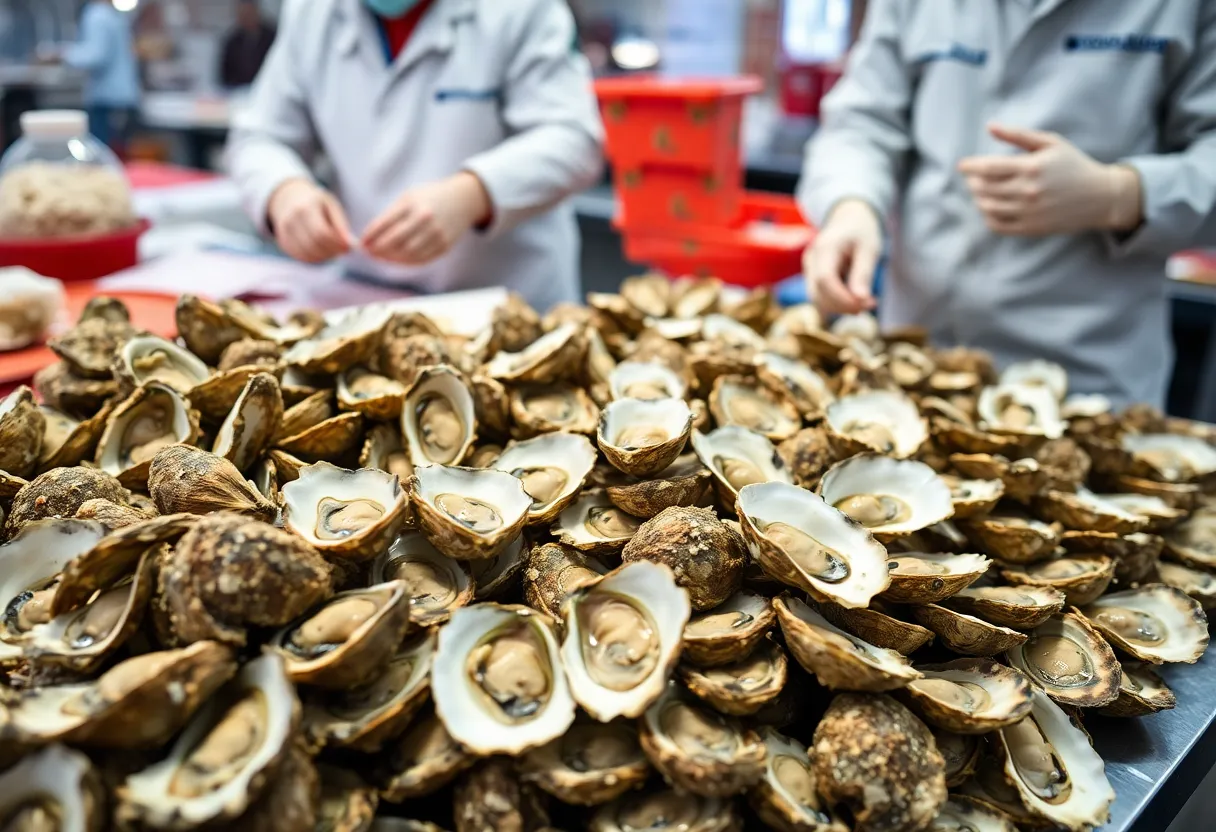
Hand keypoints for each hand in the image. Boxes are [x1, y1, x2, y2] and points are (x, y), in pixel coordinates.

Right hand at [267, 179, 353, 263]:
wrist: (289, 200)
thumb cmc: (316, 204)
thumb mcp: (330, 206)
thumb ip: (340, 225)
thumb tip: (350, 244)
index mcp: (306, 208)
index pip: (322, 233)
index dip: (337, 244)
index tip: (348, 247)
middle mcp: (292, 220)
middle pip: (314, 246)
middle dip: (332, 252)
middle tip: (342, 250)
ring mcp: (285, 233)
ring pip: (308, 255)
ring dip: (325, 257)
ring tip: (333, 250)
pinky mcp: (284, 243)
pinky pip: (302, 257)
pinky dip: (316, 258)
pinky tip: (323, 251)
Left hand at [361, 172, 491, 265]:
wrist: (463, 200)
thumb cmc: (430, 197)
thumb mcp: (409, 197)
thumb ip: (392, 215)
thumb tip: (371, 237)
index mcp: (412, 203)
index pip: (384, 223)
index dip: (370, 236)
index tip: (362, 243)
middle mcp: (425, 218)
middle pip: (394, 241)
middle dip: (378, 249)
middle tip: (369, 253)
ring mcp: (436, 233)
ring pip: (407, 253)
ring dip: (390, 258)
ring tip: (381, 257)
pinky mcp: (444, 246)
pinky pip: (421, 259)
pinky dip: (406, 262)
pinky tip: (397, 259)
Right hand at [803, 198, 883, 315]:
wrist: (848, 217)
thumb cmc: (861, 230)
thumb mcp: (869, 248)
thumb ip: (863, 274)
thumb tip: (861, 301)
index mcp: (824, 247)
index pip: (824, 280)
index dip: (842, 298)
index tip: (865, 304)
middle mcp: (811, 259)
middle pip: (817, 293)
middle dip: (843, 306)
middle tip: (871, 304)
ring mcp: (808, 268)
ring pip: (816, 298)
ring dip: (840, 307)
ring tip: (865, 303)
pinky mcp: (811, 276)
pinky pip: (820, 296)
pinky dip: (836, 303)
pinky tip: (855, 299)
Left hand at [959, 124, 1143, 235]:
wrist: (1100, 196)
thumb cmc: (1073, 164)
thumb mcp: (1050, 143)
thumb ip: (1018, 135)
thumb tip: (990, 127)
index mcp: (1032, 167)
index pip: (988, 168)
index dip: (970, 167)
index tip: (962, 165)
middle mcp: (1028, 191)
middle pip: (984, 188)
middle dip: (972, 182)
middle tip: (972, 178)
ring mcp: (1029, 212)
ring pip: (987, 207)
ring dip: (978, 198)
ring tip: (980, 191)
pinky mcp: (1031, 228)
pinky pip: (997, 225)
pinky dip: (987, 216)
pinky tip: (990, 207)